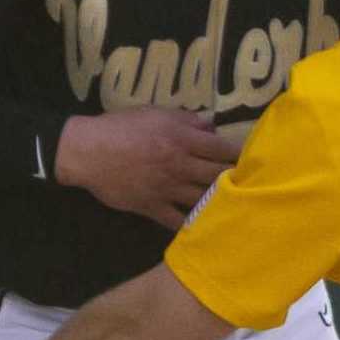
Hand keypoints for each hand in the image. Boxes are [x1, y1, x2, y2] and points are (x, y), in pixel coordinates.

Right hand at [54, 108, 235, 227]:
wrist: (88, 152)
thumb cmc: (120, 127)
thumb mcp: (153, 113)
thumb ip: (184, 119)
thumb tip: (210, 126)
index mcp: (182, 140)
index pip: (221, 149)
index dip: (239, 154)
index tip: (251, 157)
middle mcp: (180, 166)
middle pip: (217, 175)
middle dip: (235, 178)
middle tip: (249, 181)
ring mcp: (167, 189)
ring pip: (202, 199)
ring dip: (218, 201)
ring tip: (232, 203)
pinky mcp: (152, 207)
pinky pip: (177, 221)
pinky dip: (191, 224)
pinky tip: (204, 226)